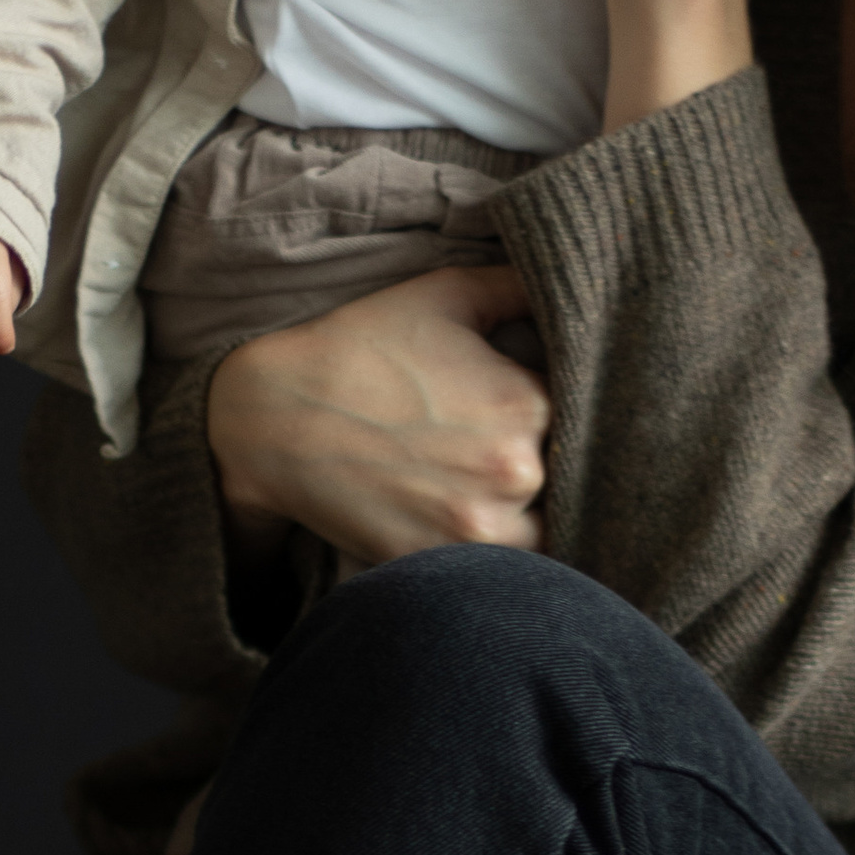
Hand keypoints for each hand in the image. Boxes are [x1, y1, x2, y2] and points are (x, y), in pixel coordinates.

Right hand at [206, 266, 549, 565]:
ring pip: (544, 530)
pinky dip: (491, 549)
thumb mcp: (444, 294)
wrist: (272, 418)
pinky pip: (500, 572)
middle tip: (492, 448)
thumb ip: (519, 286)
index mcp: (526, 404)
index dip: (558, 412)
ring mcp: (480, 528)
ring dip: (526, 512)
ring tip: (478, 484)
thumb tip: (568, 282)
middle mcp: (516, 471)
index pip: (583, 417)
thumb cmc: (358, 348)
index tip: (524, 409)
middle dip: (545, 463)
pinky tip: (458, 514)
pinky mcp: (442, 566)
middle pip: (565, 478)